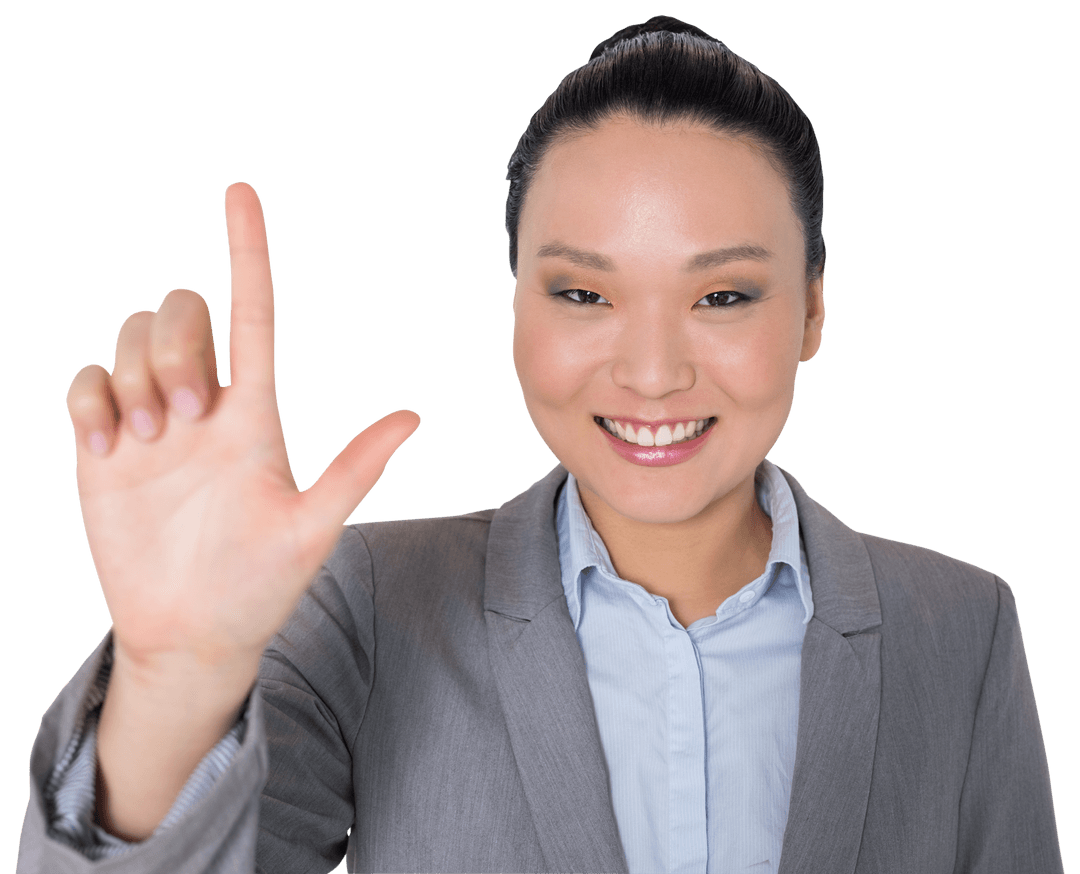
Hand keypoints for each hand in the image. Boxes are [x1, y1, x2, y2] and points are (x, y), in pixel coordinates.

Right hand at [65, 182, 420, 676]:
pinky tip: (109, 448)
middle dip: (175, 346)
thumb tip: (415, 417)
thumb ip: (354, 470)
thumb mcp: (310, 530)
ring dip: (134, 376)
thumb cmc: (258, 586)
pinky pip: (84, 381)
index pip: (253, 313)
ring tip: (146, 444)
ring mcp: (153, 422)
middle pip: (181, 312)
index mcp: (256, 413)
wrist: (191, 632)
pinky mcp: (104, 443)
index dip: (248, 252)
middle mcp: (205, 405)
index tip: (241, 193)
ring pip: (130, 336)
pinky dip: (91, 400)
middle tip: (183, 417)